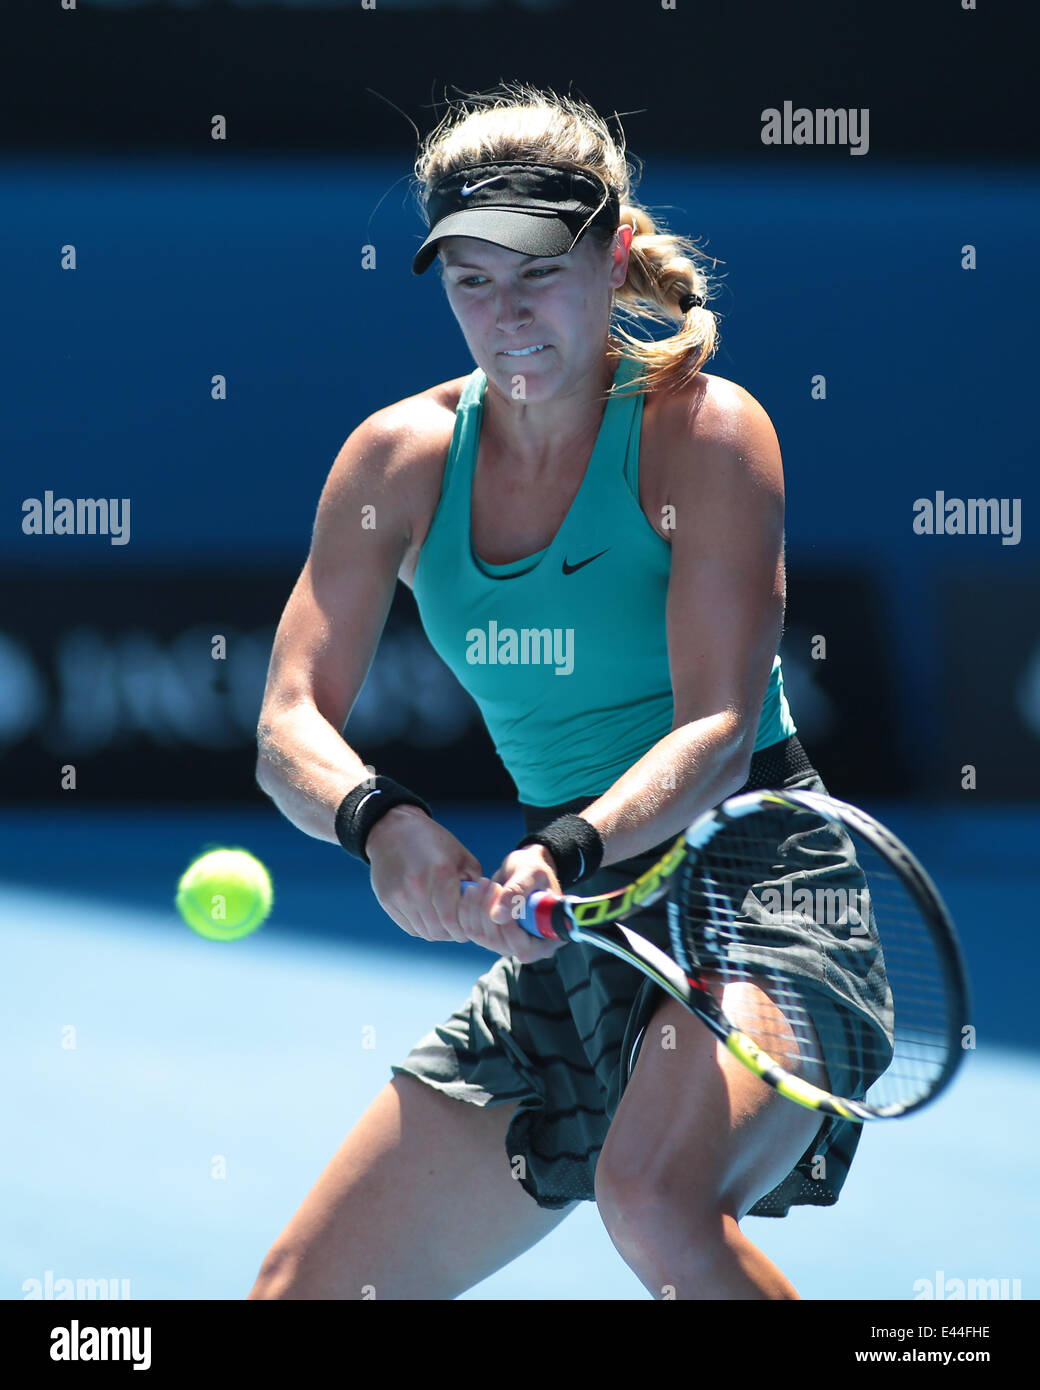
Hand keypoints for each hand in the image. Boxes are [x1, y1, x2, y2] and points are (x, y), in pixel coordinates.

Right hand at [367, 804, 485, 945]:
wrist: (393, 829)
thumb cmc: (433, 842)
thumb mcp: (461, 856)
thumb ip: (475, 883)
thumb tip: (484, 910)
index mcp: (441, 874)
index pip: (453, 919)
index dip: (464, 928)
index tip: (471, 925)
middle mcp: (417, 887)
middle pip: (438, 930)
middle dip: (453, 932)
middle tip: (460, 927)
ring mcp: (399, 896)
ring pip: (424, 931)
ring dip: (438, 931)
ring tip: (446, 922)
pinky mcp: (386, 900)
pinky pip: (409, 926)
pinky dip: (422, 927)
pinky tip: (430, 916)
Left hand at [458, 845, 565, 963]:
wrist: (523, 869)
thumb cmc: (535, 870)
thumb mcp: (532, 874)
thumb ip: (517, 893)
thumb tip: (498, 917)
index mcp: (548, 937)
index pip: (525, 949)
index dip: (510, 929)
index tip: (502, 896)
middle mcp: (528, 946)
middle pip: (499, 944)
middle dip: (488, 912)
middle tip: (490, 884)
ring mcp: (508, 943)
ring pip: (481, 937)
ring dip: (476, 908)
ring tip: (483, 882)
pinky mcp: (491, 935)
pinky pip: (470, 930)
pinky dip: (467, 909)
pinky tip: (473, 890)